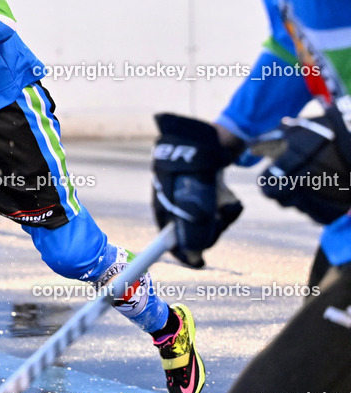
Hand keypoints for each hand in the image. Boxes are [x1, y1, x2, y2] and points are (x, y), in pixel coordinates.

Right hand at [152, 113, 242, 267]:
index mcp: (162, 194)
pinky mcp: (209, 185)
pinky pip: (217, 206)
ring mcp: (192, 190)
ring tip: (229, 206)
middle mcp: (174, 194)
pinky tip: (231, 199)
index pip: (166, 231)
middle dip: (208, 229)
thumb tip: (195, 251)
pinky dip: (226, 206)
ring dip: (220, 216)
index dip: (178, 251)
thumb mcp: (199, 192)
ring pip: (206, 218)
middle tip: (222, 226)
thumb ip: (195, 222)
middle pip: (188, 226)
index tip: (197, 263)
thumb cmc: (202, 156)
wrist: (222, 128)